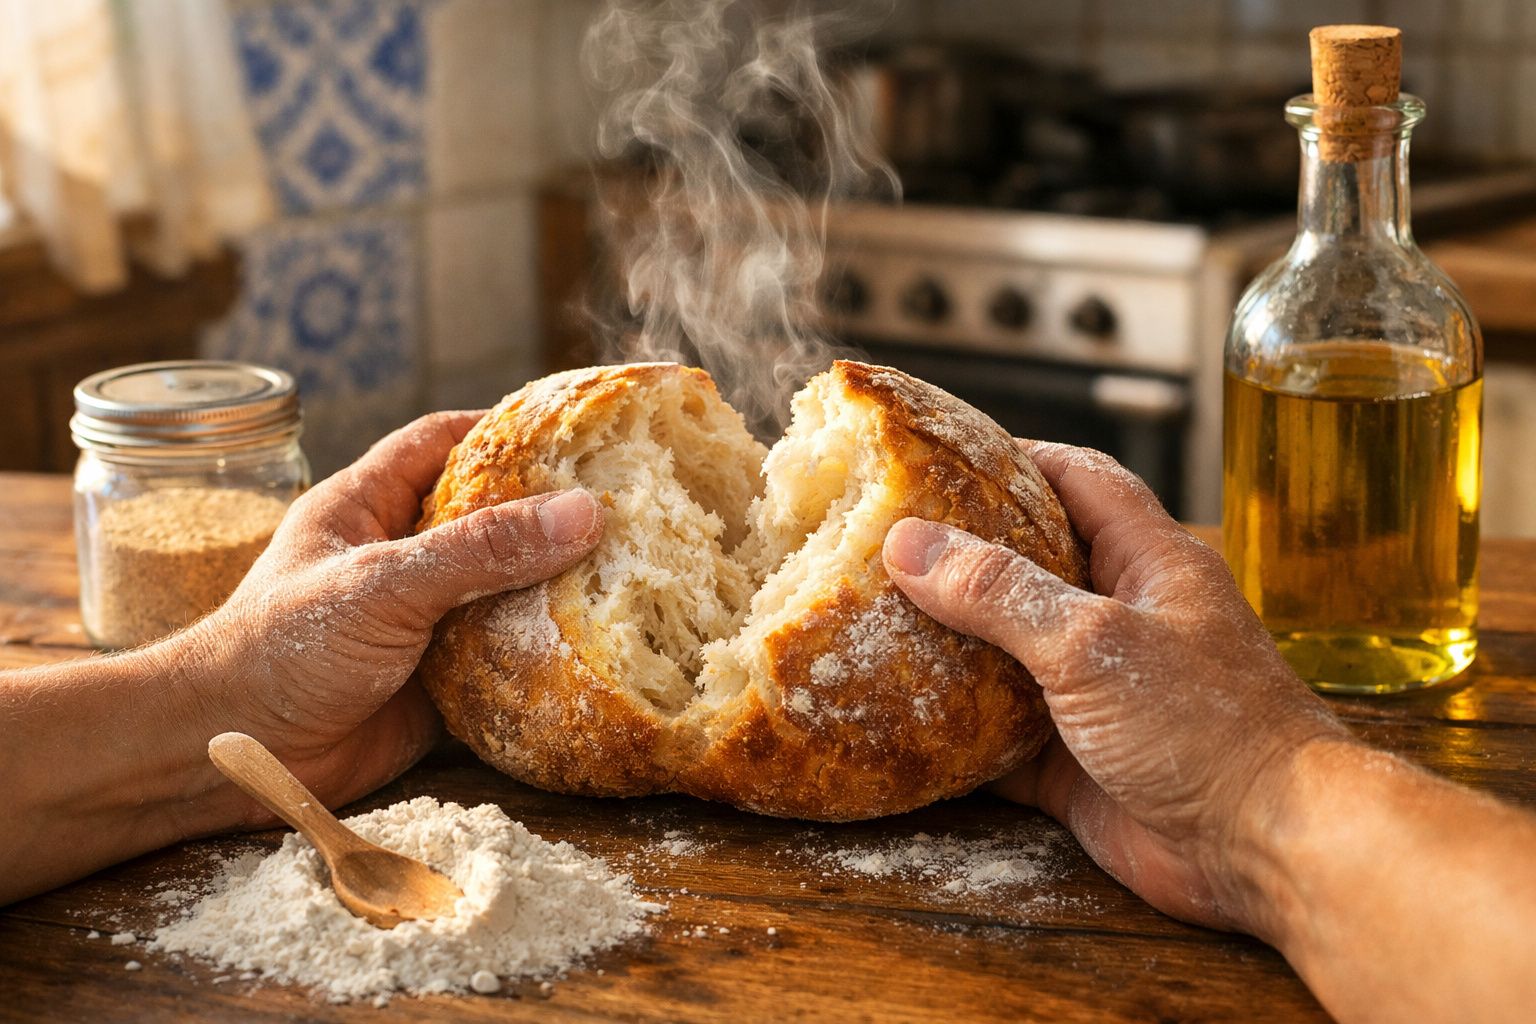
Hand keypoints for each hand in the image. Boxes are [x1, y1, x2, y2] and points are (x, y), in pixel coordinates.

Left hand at [166, 410, 602, 830]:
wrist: (234, 759)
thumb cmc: (279, 651)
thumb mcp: (383, 585)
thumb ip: (479, 550)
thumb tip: (582, 513)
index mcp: (366, 507)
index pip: (440, 441)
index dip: (501, 426)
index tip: (571, 425)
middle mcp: (397, 558)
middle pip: (485, 517)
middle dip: (547, 510)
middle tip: (623, 499)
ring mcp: (419, 622)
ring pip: (501, 591)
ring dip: (554, 585)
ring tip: (628, 567)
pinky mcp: (437, 683)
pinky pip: (503, 658)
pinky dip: (545, 654)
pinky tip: (596, 646)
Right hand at [882, 441, 1350, 934]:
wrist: (1266, 850)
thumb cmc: (1207, 729)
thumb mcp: (1094, 642)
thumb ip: (1000, 593)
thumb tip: (908, 543)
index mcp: (1147, 564)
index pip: (1079, 480)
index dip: (1016, 457)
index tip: (941, 453)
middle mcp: (1121, 621)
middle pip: (1030, 567)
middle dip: (961, 554)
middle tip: (881, 538)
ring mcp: (1097, 694)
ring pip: (1007, 655)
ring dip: (948, 645)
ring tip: (870, 621)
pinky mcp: (1074, 763)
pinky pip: (998, 739)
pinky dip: (952, 734)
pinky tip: (896, 723)